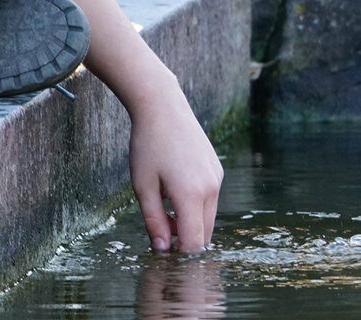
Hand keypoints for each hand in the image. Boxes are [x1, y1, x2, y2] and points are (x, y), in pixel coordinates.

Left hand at [128, 86, 224, 253]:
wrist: (163, 107)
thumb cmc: (148, 145)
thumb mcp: (142, 186)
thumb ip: (154, 220)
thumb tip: (162, 248)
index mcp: (191, 194)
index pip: (193, 243)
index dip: (178, 253)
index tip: (161, 249)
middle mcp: (211, 188)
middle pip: (204, 234)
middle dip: (184, 239)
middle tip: (159, 225)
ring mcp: (217, 178)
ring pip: (208, 218)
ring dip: (190, 223)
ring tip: (165, 205)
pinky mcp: (218, 170)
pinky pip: (211, 200)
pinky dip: (196, 206)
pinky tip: (176, 189)